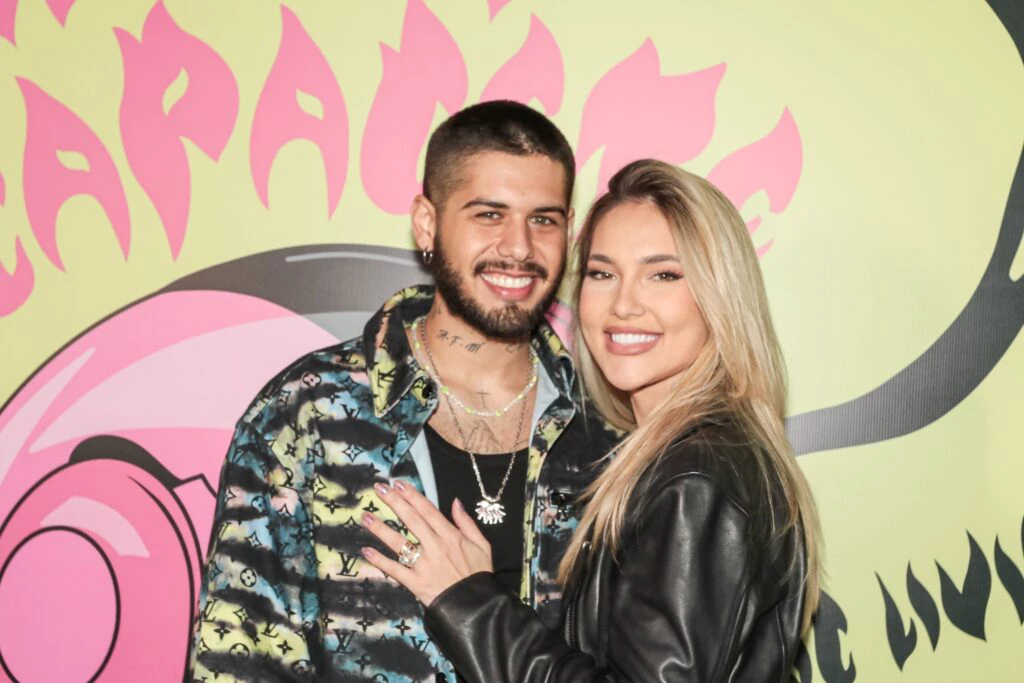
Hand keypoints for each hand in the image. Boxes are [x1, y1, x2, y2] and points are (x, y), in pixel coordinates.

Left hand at [360, 480, 492, 605]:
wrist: (477, 606)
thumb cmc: (479, 574)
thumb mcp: (482, 545)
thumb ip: (467, 522)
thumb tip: (455, 501)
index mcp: (451, 536)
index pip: (427, 510)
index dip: (412, 496)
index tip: (398, 483)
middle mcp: (435, 546)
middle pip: (411, 520)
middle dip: (394, 502)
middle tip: (379, 488)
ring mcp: (424, 565)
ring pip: (399, 543)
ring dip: (380, 529)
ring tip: (365, 516)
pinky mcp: (416, 583)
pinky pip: (395, 570)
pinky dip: (380, 561)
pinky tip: (366, 551)